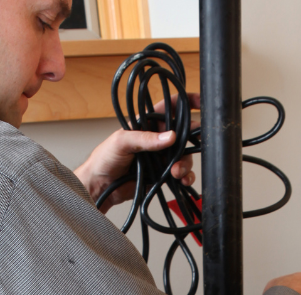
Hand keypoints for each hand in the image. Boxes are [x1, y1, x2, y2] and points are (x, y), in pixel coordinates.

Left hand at [74, 93, 199, 213]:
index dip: (186, 101)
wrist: (101, 186)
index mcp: (148, 124)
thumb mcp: (122, 142)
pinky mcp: (163, 174)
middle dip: (190, 142)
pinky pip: (181, 174)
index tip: (200, 102)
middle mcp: (157, 139)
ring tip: (176, 172)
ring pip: (184, 156)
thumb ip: (145, 138)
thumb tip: (169, 137)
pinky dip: (186, 177)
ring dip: (185, 164)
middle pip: (183, 135)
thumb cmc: (104, 159)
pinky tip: (182, 180)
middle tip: (185, 150)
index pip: (170, 107)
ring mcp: (162, 157)